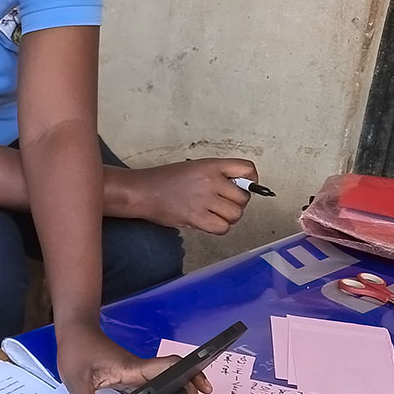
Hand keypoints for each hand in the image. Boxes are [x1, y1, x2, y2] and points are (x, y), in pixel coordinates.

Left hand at [55, 320, 209, 393]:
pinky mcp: (129, 375)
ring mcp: (135, 372)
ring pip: (162, 383)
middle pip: (172, 377)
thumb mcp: (77, 381)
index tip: (205, 386)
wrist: (75, 331)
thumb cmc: (77, 348)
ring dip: (174, 393)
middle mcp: (138, 369)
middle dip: (189, 390)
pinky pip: (148, 386)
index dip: (190, 374)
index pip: (169, 367)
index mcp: (131, 368)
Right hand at [120, 158, 258, 233]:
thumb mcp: (194, 167)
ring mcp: (204, 200)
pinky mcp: (196, 217)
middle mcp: (210, 181)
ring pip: (235, 214)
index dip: (252, 180)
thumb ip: (217, 175)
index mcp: (211, 166)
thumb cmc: (164, 180)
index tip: (246, 186)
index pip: (247, 168)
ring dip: (228, 217)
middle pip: (243, 197)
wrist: (142, 191)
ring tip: (214, 213)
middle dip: (236, 203)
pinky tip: (208, 222)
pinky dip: (218, 227)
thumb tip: (239, 188)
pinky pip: (222, 228)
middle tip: (223, 203)